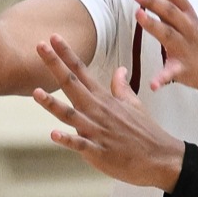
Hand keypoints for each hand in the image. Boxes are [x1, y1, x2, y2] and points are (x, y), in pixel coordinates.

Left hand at [32, 34, 185, 190]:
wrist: (162, 158)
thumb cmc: (146, 132)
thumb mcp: (135, 105)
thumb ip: (122, 87)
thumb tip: (120, 69)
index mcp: (105, 99)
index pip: (82, 71)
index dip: (67, 54)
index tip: (53, 38)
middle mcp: (98, 111)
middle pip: (72, 85)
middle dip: (55, 65)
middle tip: (40, 46)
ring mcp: (97, 131)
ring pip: (70, 115)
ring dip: (53, 104)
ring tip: (35, 92)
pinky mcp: (99, 152)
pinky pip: (80, 145)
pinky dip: (67, 139)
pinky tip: (53, 134)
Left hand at [134, 0, 197, 93]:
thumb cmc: (191, 32)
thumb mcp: (181, 7)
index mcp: (184, 11)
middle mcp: (185, 25)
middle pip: (170, 10)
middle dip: (154, 0)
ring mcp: (184, 46)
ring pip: (168, 35)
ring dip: (154, 26)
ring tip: (138, 17)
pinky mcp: (182, 68)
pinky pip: (171, 73)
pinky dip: (162, 79)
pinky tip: (152, 84)